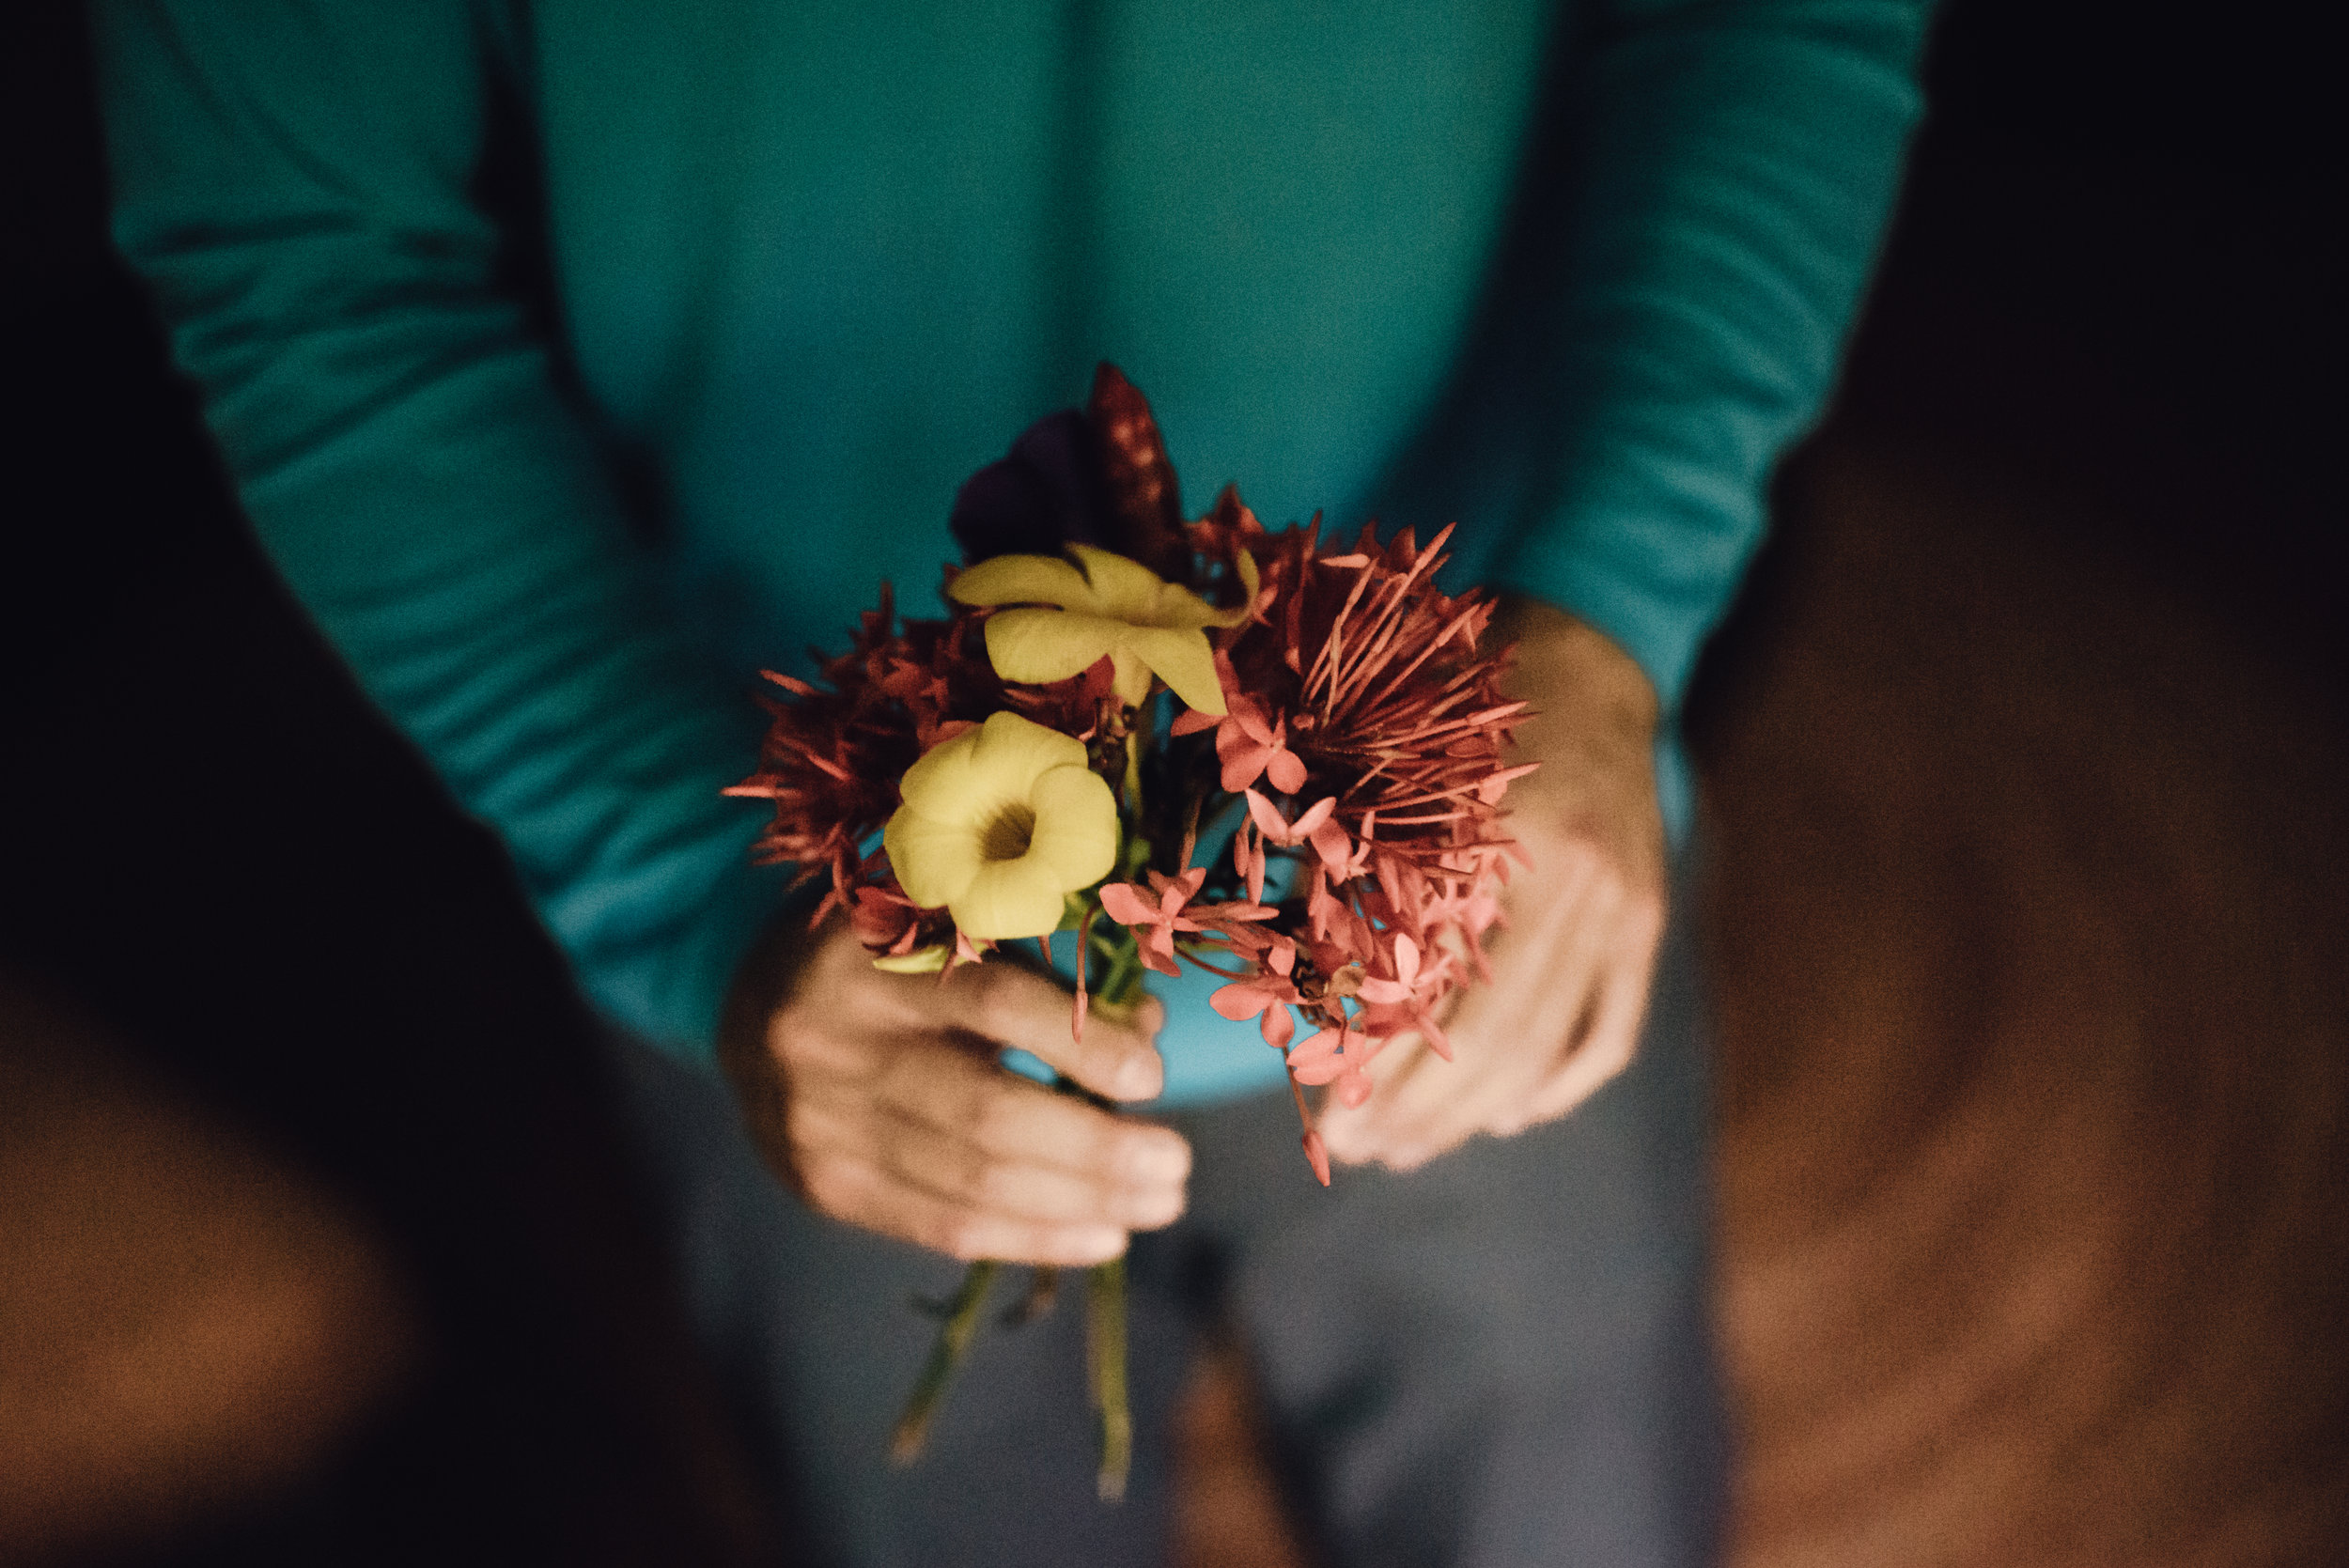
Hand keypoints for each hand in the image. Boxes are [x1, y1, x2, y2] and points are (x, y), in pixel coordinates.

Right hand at [720, 920, 1190, 1265]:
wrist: (753, 1009)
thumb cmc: (888, 955)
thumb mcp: (950, 928)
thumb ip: (1045, 971)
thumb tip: (1148, 1026)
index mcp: (870, 952)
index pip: (990, 1002)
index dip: (1081, 1043)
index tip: (1152, 1076)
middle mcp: (831, 1039)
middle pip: (984, 1113)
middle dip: (1095, 1149)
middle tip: (1176, 1162)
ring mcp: (819, 1123)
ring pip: (969, 1183)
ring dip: (1081, 1203)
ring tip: (1159, 1202)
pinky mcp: (823, 1184)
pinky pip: (940, 1226)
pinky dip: (1032, 1236)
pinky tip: (1102, 1236)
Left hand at [1319, 599, 1666, 1169]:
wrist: (1590, 656)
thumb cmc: (1465, 710)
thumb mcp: (1399, 775)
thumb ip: (1356, 874)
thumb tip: (1298, 992)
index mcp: (1502, 848)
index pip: (1436, 998)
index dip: (1380, 1071)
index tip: (1329, 1119)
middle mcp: (1576, 887)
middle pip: (1494, 1043)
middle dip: (1422, 1114)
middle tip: (1362, 1156)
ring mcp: (1624, 909)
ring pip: (1548, 1049)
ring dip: (1477, 1115)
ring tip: (1415, 1151)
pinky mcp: (1649, 921)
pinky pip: (1611, 1031)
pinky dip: (1561, 1084)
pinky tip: (1509, 1115)